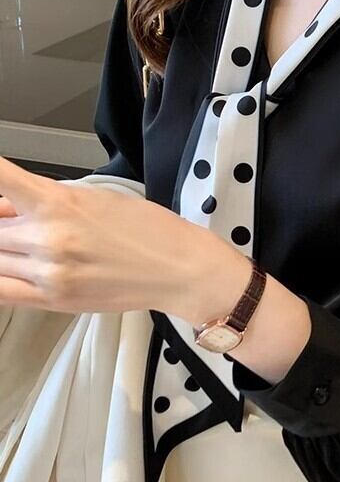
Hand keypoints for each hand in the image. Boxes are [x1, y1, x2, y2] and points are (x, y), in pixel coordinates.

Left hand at [0, 156, 243, 319]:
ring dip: (4, 249)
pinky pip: (0, 291)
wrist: (180, 270)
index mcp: (58, 203)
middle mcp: (47, 238)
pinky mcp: (54, 300)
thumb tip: (9, 205)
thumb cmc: (149, 230)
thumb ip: (47, 199)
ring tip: (31, 247)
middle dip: (4, 222)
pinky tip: (13, 268)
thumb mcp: (97, 197)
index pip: (1, 180)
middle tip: (20, 220)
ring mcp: (48, 272)